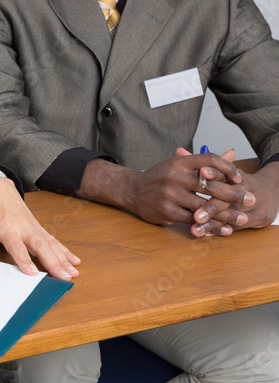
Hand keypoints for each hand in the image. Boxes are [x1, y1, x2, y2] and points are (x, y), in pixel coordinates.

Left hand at [0, 172, 79, 279]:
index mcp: (7, 227)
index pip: (16, 246)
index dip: (24, 259)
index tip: (32, 273)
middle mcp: (23, 227)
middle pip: (40, 246)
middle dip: (53, 262)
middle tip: (64, 277)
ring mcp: (33, 227)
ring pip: (51, 244)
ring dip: (63, 259)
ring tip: (74, 273)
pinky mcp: (39, 227)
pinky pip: (54, 240)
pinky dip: (65, 251)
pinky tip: (75, 261)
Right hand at [80, 152, 251, 233]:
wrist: (132, 190)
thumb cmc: (160, 176)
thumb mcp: (179, 164)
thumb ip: (206, 162)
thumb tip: (231, 153)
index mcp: (179, 163)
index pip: (209, 160)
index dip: (227, 168)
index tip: (239, 178)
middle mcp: (174, 177)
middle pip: (211, 185)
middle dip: (234, 194)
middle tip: (250, 200)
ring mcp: (170, 195)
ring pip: (204, 206)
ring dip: (226, 214)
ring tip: (241, 218)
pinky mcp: (167, 212)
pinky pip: (194, 220)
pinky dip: (210, 226)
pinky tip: (223, 229)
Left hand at [183, 149, 278, 234]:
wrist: (269, 193)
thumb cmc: (235, 181)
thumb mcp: (222, 170)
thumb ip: (199, 162)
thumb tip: (178, 150)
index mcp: (233, 175)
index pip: (223, 172)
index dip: (212, 173)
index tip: (200, 174)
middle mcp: (244, 189)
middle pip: (226, 198)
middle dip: (210, 207)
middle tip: (195, 215)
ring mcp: (251, 204)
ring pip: (229, 215)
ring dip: (211, 223)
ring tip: (195, 229)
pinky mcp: (256, 218)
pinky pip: (234, 226)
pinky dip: (218, 230)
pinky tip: (205, 234)